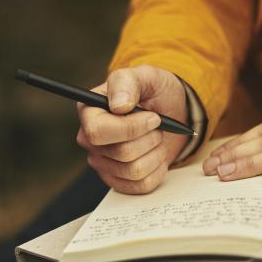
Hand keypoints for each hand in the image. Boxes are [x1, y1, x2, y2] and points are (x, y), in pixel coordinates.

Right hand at [76, 65, 188, 193]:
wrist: (172, 112)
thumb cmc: (154, 92)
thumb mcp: (146, 76)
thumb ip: (128, 82)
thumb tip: (118, 106)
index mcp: (89, 112)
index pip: (98, 132)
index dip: (130, 128)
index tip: (153, 117)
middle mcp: (90, 140)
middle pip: (121, 153)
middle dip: (149, 139)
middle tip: (157, 126)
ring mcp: (102, 162)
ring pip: (134, 171)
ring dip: (156, 153)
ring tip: (156, 138)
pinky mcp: (118, 180)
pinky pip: (142, 185)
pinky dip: (158, 170)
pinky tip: (156, 154)